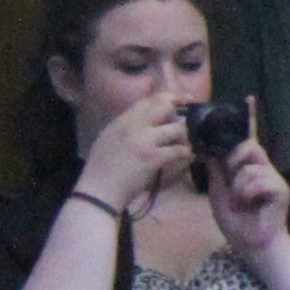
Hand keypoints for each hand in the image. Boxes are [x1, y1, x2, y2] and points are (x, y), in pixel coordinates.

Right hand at [78, 92, 189, 216]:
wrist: (98, 191)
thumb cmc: (101, 169)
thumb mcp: (109, 139)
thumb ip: (128, 126)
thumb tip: (148, 120)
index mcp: (121, 121)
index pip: (148, 100)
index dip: (168, 98)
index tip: (182, 100)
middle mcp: (133, 126)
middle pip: (165, 106)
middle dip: (182, 111)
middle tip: (192, 121)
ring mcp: (144, 141)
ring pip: (178, 128)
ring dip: (186, 136)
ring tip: (187, 144)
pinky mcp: (153, 157)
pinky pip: (179, 150)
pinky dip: (187, 153)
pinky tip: (189, 156)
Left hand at [202, 104, 289, 255]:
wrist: (251, 244)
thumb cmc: (237, 220)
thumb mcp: (218, 191)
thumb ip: (216, 170)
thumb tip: (209, 148)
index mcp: (247, 167)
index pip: (247, 138)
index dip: (248, 119)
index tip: (247, 98)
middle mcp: (263, 168)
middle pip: (249, 146)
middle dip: (234, 159)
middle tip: (230, 178)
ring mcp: (274, 178)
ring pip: (250, 165)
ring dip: (238, 185)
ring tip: (241, 201)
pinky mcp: (280, 189)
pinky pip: (258, 180)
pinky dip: (247, 193)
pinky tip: (250, 204)